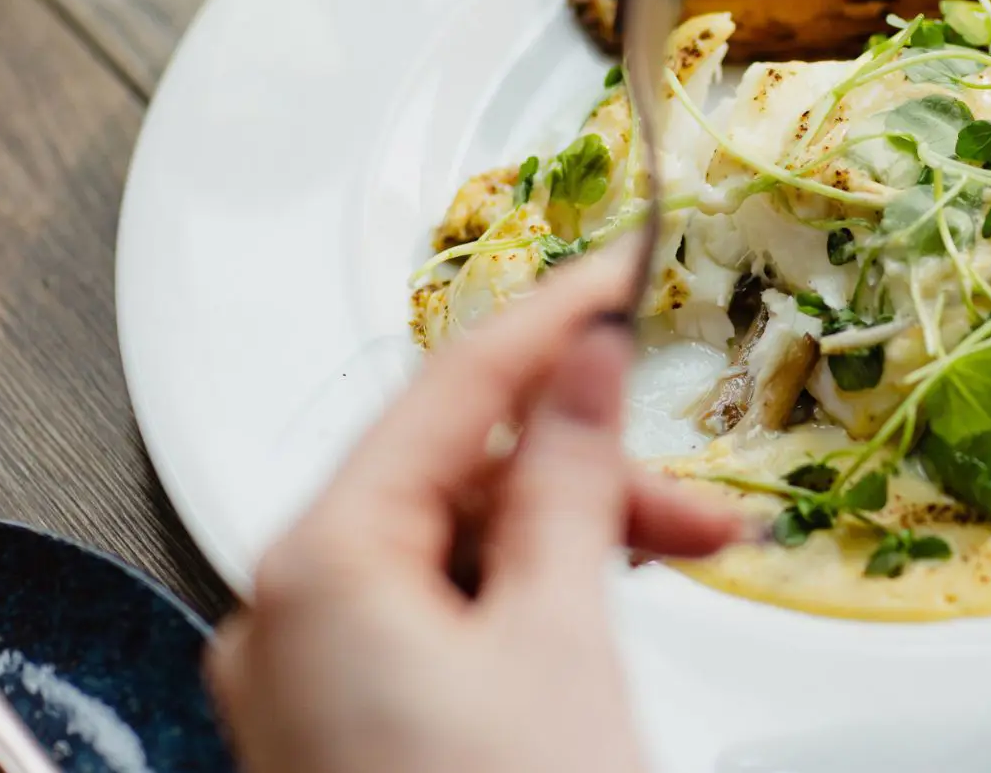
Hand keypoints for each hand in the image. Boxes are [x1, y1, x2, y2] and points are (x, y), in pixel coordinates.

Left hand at [207, 252, 745, 772]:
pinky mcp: (349, 722)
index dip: (551, 316)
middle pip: (454, 473)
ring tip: (686, 563)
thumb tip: (581, 361)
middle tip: (700, 502)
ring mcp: (314, 672)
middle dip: (587, 472)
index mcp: (321, 564)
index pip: (449, 387)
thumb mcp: (560, 635)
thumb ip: (565, 477)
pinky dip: (531, 599)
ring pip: (459, 546)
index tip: (626, 268)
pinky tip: (605, 607)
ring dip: (574, 539)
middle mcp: (290, 609)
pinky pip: (444, 613)